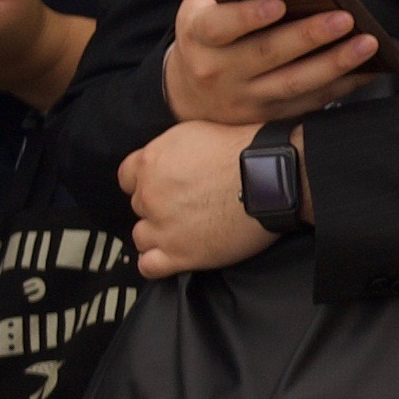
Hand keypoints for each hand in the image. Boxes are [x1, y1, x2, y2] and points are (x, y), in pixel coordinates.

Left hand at [118, 117, 286, 281]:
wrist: (271, 179)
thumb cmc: (243, 152)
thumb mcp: (195, 131)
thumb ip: (169, 149)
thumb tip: (165, 159)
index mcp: (151, 163)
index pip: (127, 177)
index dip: (147, 181)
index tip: (164, 185)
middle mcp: (150, 196)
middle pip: (140, 206)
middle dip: (159, 206)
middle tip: (188, 205)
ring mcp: (163, 228)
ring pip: (142, 236)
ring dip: (158, 234)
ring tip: (185, 230)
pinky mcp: (181, 255)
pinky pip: (149, 266)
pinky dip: (156, 262)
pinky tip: (172, 255)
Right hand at [163, 0, 376, 128]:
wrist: (192, 91)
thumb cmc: (207, 31)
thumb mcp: (202, 2)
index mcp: (199, 35)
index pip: (219, 26)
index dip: (247, 16)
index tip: (278, 3)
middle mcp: (219, 70)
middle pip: (267, 53)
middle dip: (309, 35)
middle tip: (345, 17)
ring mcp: (246, 97)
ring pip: (295, 82)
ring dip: (335, 63)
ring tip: (368, 43)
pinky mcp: (270, 115)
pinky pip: (311, 102)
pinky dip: (343, 85)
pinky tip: (368, 68)